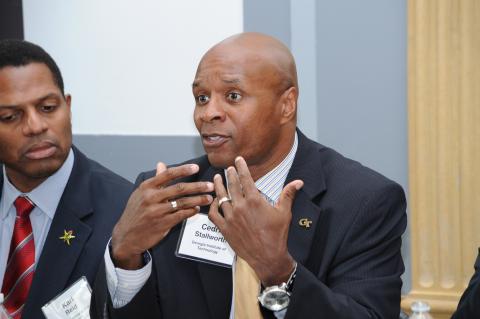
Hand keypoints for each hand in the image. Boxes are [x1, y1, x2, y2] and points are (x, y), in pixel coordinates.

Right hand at [112, 162, 213, 268]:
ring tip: (209, 198)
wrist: (126, 236)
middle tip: (210, 185)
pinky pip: (181, 215)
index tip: (196, 168)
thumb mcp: (140, 194)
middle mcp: (151, 197)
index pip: (168, 175)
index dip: (183, 170)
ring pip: (183, 202)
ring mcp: (157, 211)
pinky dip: (191, 211)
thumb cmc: (135, 212)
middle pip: (179, 188)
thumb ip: (155, 180)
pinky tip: (197, 209)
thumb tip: (161, 164)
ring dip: (198, 199)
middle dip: (198, 186)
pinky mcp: (162, 224)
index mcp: (146, 187)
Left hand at [208, 156, 302, 285]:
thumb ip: (288, 194)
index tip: (238, 160)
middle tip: (228, 168)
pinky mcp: (225, 229)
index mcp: (254, 200)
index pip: (245, 178)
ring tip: (216, 178)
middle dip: (229, 174)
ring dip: (218, 186)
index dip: (241, 167)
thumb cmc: (277, 234)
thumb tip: (299, 182)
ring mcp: (231, 218)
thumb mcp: (284, 212)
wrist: (268, 256)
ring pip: (220, 197)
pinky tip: (214, 201)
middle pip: (231, 185)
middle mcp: (240, 206)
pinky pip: (214, 214)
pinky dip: (213, 206)